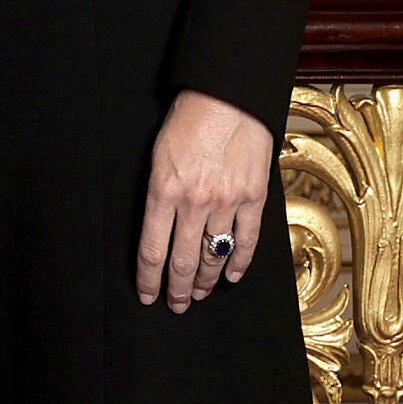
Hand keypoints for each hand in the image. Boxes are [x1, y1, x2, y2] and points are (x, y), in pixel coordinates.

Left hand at [136, 88, 276, 312]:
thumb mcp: (157, 157)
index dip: (148, 279)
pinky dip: (238, 263)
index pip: (152, 250)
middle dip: (178, 289)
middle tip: (176, 304)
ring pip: (214, 255)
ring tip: (199, 294)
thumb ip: (157, 194)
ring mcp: (227, 201)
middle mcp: (194, 202)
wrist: (227, 98)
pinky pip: (246, 240)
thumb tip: (157, 229)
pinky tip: (230, 276)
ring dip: (206, 280)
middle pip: (183, 261)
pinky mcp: (254, 197)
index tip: (148, 295)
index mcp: (163, 191)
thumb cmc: (186, 122)